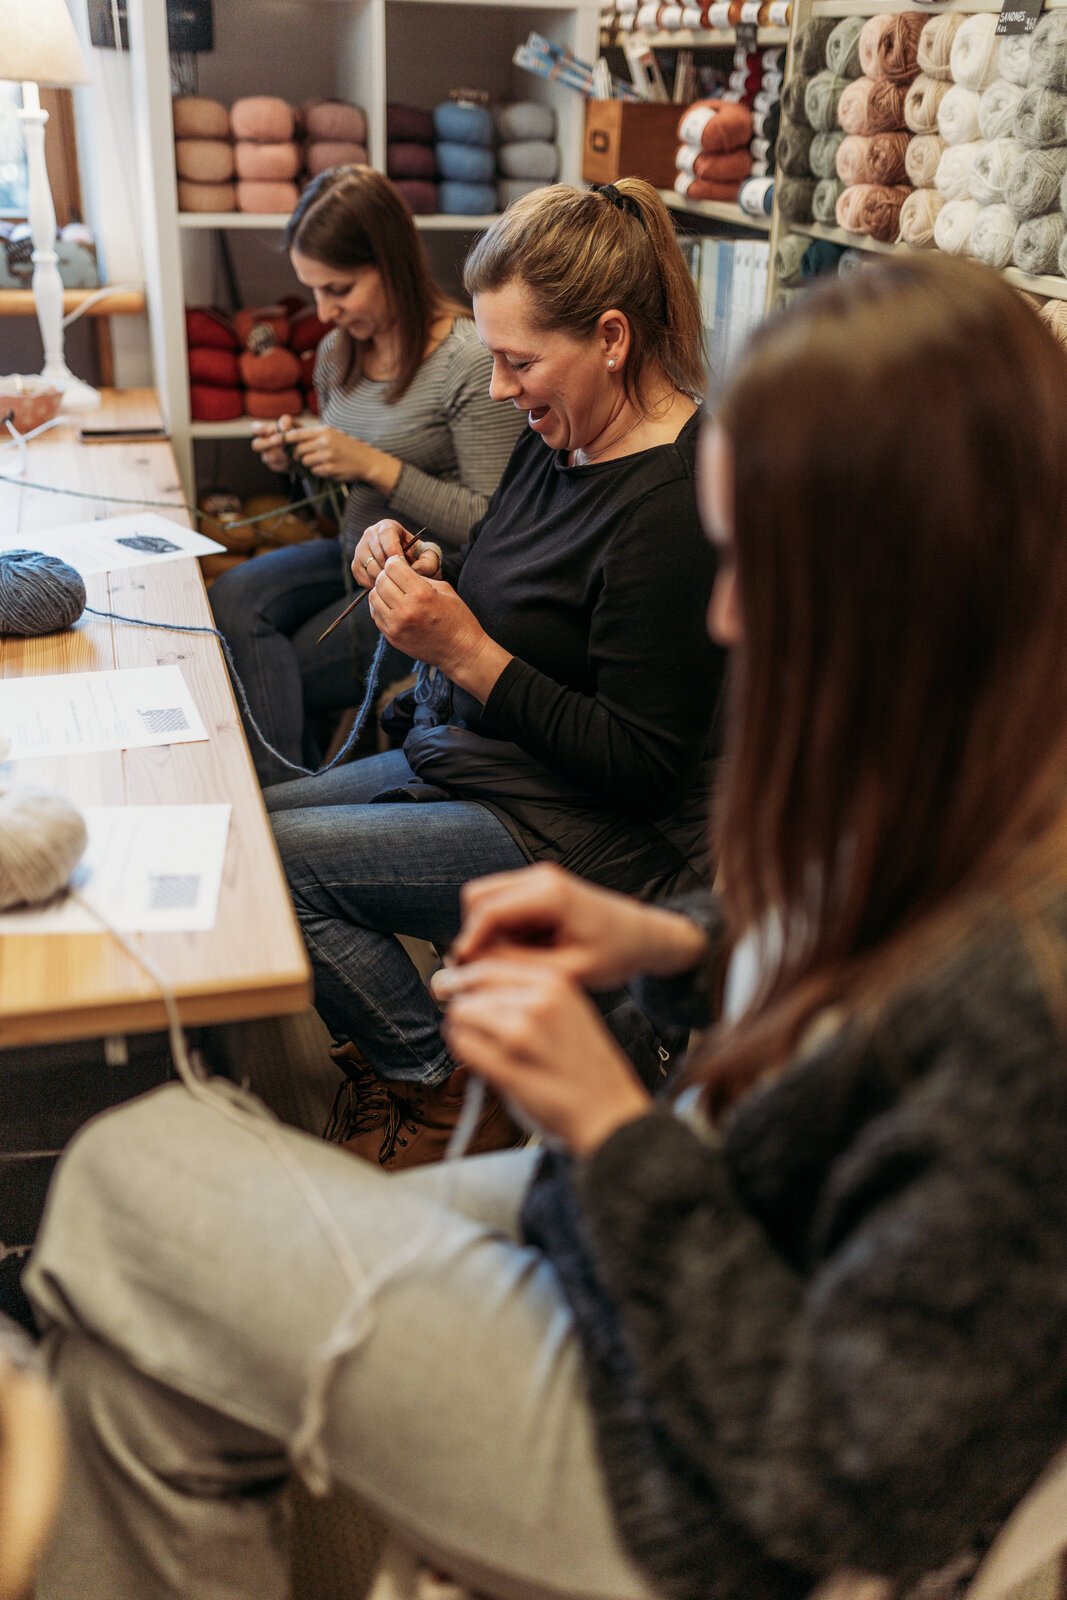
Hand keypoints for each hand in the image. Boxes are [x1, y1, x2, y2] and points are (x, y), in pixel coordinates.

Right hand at [251, 416, 292, 473]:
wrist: (303, 448)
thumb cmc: (294, 432)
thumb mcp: (292, 424)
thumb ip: (286, 421)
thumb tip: (283, 427)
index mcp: (263, 431)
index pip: (255, 429)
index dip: (261, 429)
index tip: (272, 430)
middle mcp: (261, 444)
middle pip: (256, 445)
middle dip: (268, 444)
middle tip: (281, 442)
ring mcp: (266, 456)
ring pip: (266, 457)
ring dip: (278, 454)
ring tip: (289, 450)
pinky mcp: (274, 466)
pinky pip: (275, 466)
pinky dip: (284, 462)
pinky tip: (291, 459)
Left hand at [282, 423, 380, 482]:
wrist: (365, 460)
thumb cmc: (346, 446)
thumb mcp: (331, 434)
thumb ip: (312, 435)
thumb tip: (290, 439)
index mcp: (323, 431)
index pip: (297, 434)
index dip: (282, 438)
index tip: (271, 440)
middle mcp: (324, 442)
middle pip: (298, 450)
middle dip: (301, 454)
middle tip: (312, 455)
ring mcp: (327, 456)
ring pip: (305, 461)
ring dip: (310, 463)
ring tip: (324, 460)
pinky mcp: (329, 469)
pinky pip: (314, 470)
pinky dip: (318, 470)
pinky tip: (329, 467)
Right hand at [351, 519, 441, 590]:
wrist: (410, 568)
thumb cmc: (421, 560)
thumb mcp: (430, 559)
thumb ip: (427, 563)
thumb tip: (414, 570)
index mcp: (388, 527)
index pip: (386, 536)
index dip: (394, 553)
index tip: (404, 567)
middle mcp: (371, 534)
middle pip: (375, 552)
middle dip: (389, 569)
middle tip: (401, 581)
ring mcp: (361, 548)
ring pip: (367, 565)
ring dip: (381, 578)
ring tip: (394, 585)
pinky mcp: (356, 563)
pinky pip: (359, 574)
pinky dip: (371, 583)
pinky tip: (384, 587)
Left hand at [367, 555, 496, 681]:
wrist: (460, 651)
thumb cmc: (457, 619)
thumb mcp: (445, 590)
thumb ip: (421, 578)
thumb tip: (401, 570)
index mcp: (422, 594)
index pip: (393, 567)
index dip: (395, 562)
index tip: (399, 564)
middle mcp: (406, 609)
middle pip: (381, 581)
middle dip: (386, 574)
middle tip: (395, 577)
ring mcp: (396, 625)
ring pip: (374, 597)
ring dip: (381, 591)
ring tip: (392, 592)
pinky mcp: (392, 637)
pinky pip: (375, 615)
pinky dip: (380, 607)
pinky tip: (392, 606)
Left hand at [436, 958, 651, 1154]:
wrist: (607, 1112)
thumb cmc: (585, 1066)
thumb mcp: (568, 1010)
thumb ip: (525, 991)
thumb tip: (468, 980)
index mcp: (555, 982)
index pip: (489, 962)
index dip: (465, 977)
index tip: (455, 987)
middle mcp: (539, 1001)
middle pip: (469, 987)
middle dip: (465, 1006)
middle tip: (473, 1025)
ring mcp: (522, 1033)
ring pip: (461, 1014)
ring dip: (465, 1030)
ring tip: (488, 1048)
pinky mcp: (507, 1066)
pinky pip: (463, 1045)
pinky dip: (465, 1053)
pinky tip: (486, 1063)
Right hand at [446, 863, 708, 987]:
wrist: (643, 937)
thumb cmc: (615, 954)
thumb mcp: (568, 971)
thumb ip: (519, 966)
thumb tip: (474, 964)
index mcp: (550, 894)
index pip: (487, 910)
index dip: (468, 943)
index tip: (463, 973)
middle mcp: (540, 877)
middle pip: (476, 897)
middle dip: (474, 934)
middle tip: (485, 969)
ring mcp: (538, 878)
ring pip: (484, 901)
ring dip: (488, 933)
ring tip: (513, 964)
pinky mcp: (537, 887)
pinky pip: (501, 905)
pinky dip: (502, 930)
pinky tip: (525, 953)